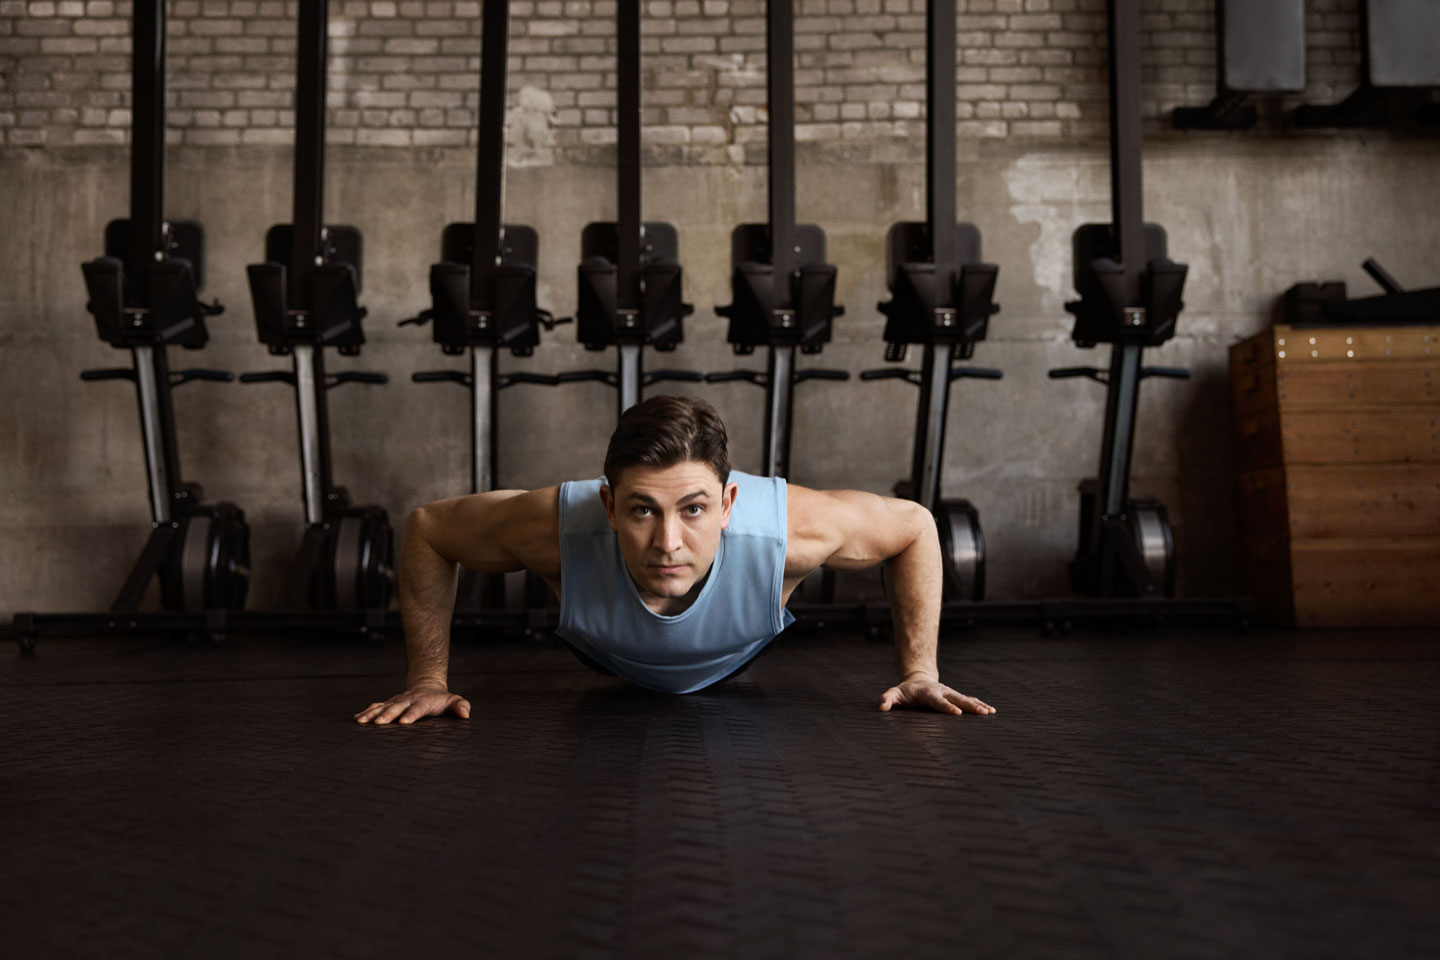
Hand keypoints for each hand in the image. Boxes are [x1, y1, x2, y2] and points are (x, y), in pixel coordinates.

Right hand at [354, 684, 470, 724]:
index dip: (411, 714)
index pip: (418, 708)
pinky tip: (357, 718)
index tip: (404, 722)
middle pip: (397, 707)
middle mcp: (408, 700)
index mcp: (424, 701)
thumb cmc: (442, 699)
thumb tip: (465, 715)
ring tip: (361, 721)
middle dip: (387, 715)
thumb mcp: (454, 701)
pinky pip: (377, 706)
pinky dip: (366, 711)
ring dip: (372, 714)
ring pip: (383, 706)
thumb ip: (461, 706)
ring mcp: (397, 701)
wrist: (427, 685)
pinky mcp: (390, 703)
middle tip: (378, 723)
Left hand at [878, 675, 995, 715]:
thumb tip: (881, 707)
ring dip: (978, 705)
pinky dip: (980, 704)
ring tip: (991, 712)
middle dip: (970, 706)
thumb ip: (887, 699)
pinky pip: (969, 699)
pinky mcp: (956, 696)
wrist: (917, 679)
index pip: (938, 701)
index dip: (947, 707)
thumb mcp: (894, 693)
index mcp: (928, 693)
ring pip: (966, 698)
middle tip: (982, 713)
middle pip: (958, 699)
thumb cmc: (904, 691)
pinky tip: (991, 711)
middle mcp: (943, 691)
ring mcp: (951, 693)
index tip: (957, 713)